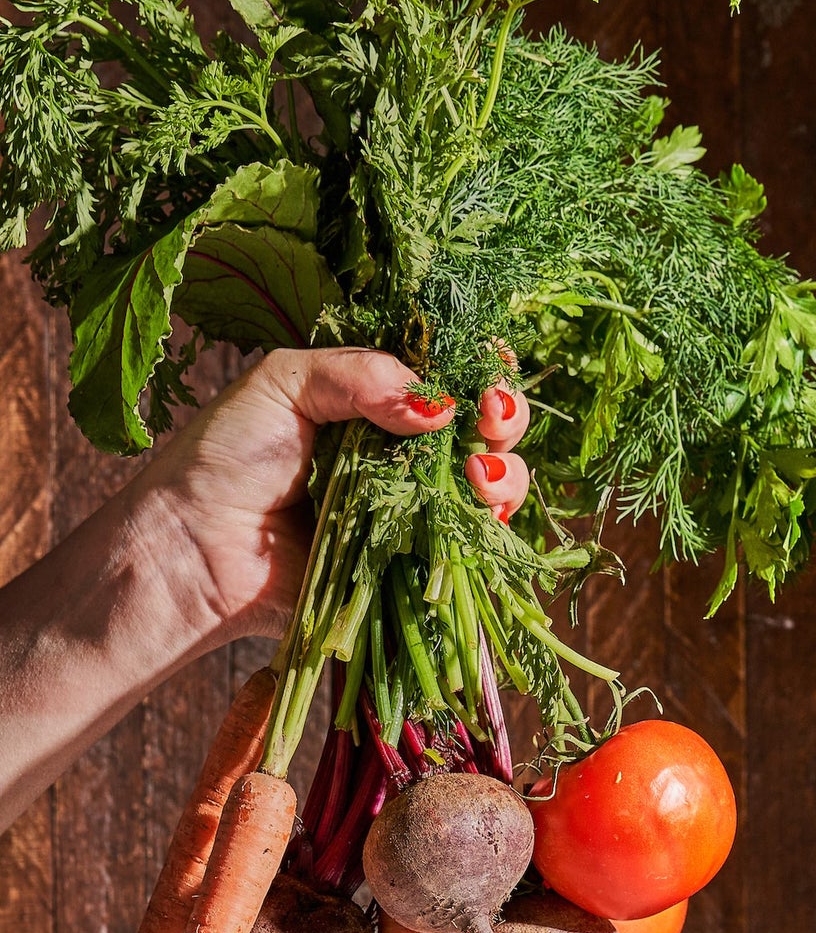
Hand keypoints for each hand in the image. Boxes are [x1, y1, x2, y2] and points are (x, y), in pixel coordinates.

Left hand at [136, 348, 531, 641]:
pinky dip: (490, 528)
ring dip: (504, 473)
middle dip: (505, 417)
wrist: (192, 552)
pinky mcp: (411, 563)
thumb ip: (362, 375)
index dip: (480, 370)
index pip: (448, 374)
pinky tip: (482, 511)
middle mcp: (402, 450)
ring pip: (491, 484)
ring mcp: (411, 508)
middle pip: (485, 426)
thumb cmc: (224, 458)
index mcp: (374, 398)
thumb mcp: (285, 382)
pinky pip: (470, 546)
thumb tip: (439, 406)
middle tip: (490, 421)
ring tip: (481, 477)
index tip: (491, 370)